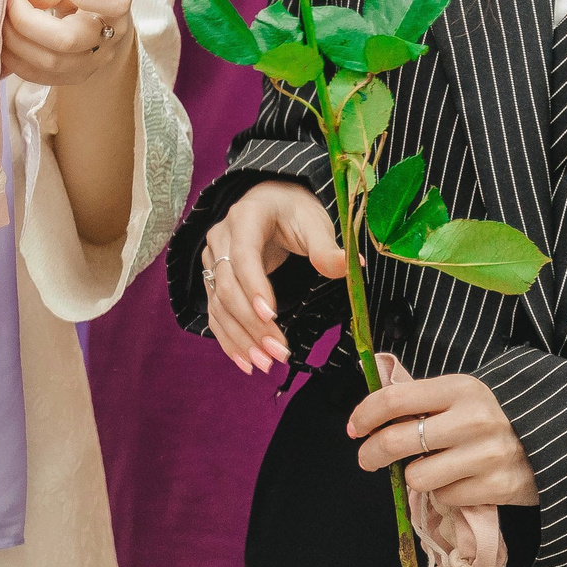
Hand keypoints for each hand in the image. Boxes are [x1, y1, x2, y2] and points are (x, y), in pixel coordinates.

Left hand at [1, 0, 134, 88]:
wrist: (97, 14)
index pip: (113, 2)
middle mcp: (112, 36)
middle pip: (67, 40)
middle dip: (26, 20)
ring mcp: (94, 62)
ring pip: (50, 62)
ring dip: (15, 40)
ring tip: (2, 18)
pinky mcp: (74, 77)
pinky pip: (38, 75)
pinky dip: (14, 58)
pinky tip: (4, 38)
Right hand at [201, 179, 346, 373]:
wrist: (271, 202)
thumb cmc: (294, 211)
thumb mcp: (314, 221)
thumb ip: (326, 246)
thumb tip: (353, 266)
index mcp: (246, 217)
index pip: (243, 254)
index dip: (254, 286)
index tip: (272, 316)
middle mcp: (221, 237)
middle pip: (227, 285)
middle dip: (251, 323)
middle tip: (278, 353)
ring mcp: (213, 258)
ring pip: (218, 303)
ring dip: (240, 337)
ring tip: (264, 364)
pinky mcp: (214, 278)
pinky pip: (214, 311)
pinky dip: (227, 338)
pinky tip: (244, 360)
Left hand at [350, 371, 537, 506]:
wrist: (552, 440)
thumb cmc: (493, 416)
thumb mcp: (460, 395)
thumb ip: (422, 402)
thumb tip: (371, 416)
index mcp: (458, 388)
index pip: (394, 399)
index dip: (365, 414)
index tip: (355, 428)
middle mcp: (471, 419)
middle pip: (396, 441)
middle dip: (372, 453)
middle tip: (366, 459)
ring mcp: (485, 455)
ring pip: (417, 477)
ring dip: (416, 476)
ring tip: (430, 468)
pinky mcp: (496, 487)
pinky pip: (445, 496)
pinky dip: (444, 492)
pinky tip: (459, 479)